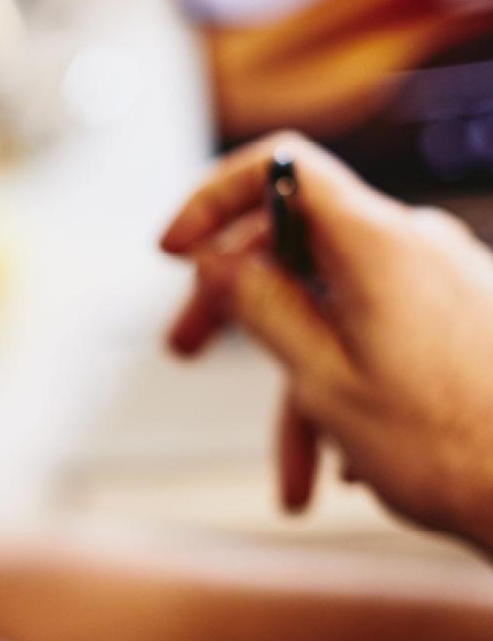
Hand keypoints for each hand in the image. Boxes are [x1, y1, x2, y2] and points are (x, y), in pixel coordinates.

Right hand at [161, 132, 492, 554]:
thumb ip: (261, 305)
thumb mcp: (324, 379)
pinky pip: (383, 330)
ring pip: (338, 307)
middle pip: (297, 246)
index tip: (177, 247)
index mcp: (378, 242)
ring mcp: (447, 280)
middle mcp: (416, 245)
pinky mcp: (466, 317)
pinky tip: (351, 458)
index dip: (214, 197)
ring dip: (300, 381)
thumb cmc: (457, 450)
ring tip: (294, 473)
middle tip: (186, 346)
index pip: (281, 167)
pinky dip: (351, 382)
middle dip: (236, 304)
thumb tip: (218, 258)